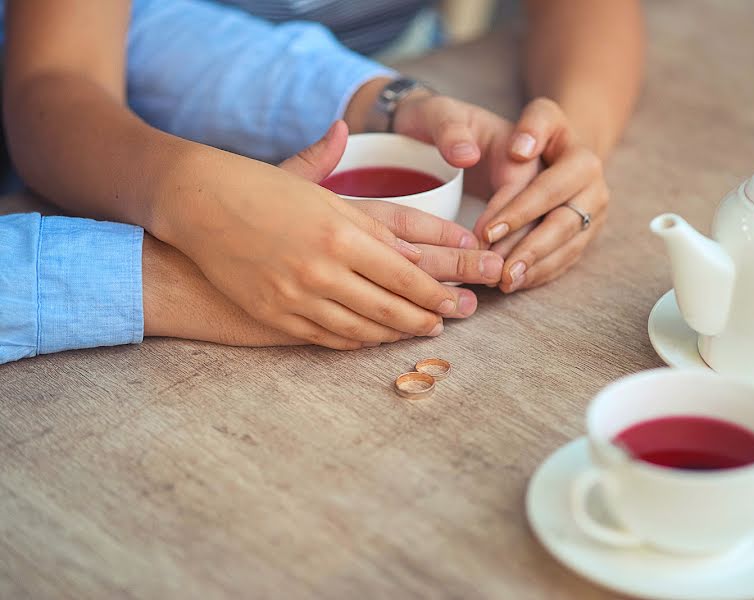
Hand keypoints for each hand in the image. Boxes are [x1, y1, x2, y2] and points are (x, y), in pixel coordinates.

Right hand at [156, 124, 474, 349]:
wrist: (196, 203)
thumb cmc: (262, 188)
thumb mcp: (322, 193)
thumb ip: (372, 224)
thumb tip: (414, 249)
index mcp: (339, 233)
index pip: (402, 274)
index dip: (431, 292)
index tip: (451, 300)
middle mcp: (320, 269)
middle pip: (386, 307)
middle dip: (421, 318)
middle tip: (443, 323)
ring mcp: (294, 297)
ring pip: (358, 329)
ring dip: (392, 334)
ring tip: (413, 332)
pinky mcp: (272, 314)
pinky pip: (324, 338)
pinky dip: (354, 341)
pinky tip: (370, 338)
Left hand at [480, 98, 609, 292]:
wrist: (560, 151)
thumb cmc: (535, 134)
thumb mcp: (536, 116)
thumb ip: (531, 125)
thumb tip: (521, 150)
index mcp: (582, 159)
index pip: (549, 188)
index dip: (518, 210)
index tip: (486, 230)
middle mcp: (595, 190)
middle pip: (561, 224)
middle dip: (526, 247)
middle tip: (493, 265)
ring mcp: (594, 217)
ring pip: (565, 248)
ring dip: (533, 267)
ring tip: (502, 281)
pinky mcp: (587, 237)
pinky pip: (565, 261)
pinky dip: (539, 274)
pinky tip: (513, 283)